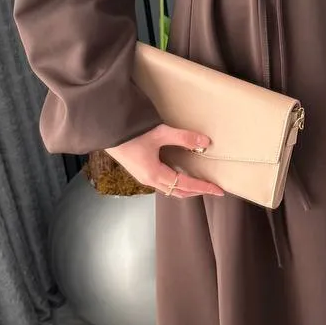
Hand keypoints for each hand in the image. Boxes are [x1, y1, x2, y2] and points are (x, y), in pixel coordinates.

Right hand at [105, 124, 224, 198]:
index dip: (204, 187)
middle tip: (212, 189)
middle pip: (178, 192)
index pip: (186, 185)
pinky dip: (175, 183)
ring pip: (169, 189)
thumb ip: (183, 137)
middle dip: (196, 191)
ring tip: (199, 184)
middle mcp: (150, 180)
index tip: (219, 191)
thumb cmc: (131, 134)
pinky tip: (179, 175)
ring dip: (185, 189)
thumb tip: (205, 142)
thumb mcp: (160, 133)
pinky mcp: (140, 172)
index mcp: (156, 174)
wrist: (107, 132)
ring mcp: (144, 177)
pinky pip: (162, 184)